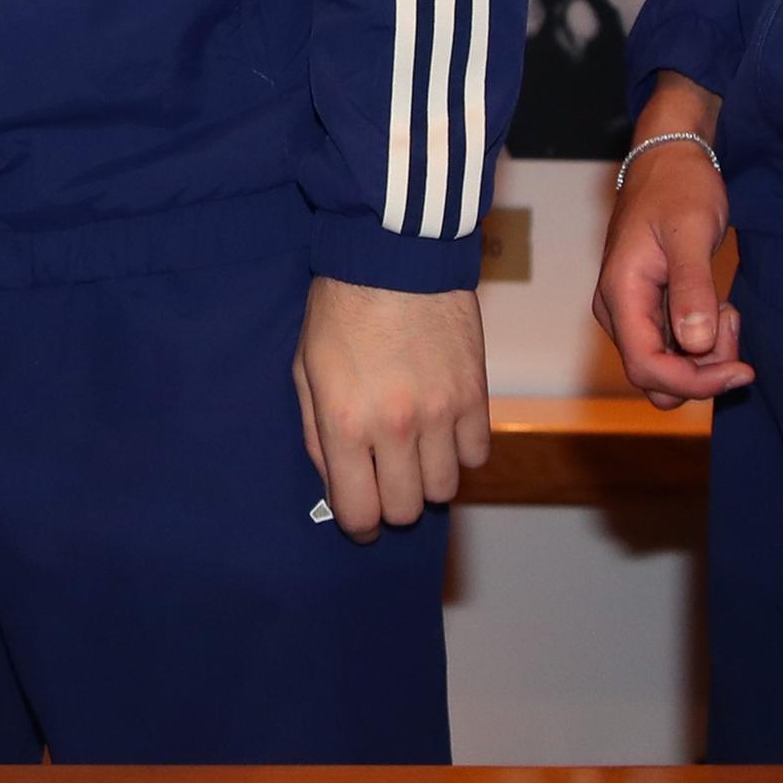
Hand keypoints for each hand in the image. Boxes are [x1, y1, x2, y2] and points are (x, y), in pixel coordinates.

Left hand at [294, 278, 491, 538]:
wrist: (395, 256)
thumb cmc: (340, 308)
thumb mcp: (305, 369)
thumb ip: (316, 433)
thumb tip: (335, 484)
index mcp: (345, 422)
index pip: (359, 511)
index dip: (358, 526)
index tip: (360, 520)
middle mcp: (396, 427)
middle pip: (406, 509)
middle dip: (392, 504)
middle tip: (386, 482)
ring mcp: (441, 413)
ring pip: (445, 489)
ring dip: (427, 478)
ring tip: (415, 453)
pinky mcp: (475, 395)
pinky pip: (477, 455)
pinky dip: (460, 452)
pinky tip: (443, 430)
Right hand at [595, 80, 748, 408]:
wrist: (669, 157)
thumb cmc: (678, 186)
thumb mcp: (690, 233)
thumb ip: (692, 289)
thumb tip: (696, 344)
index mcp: (620, 292)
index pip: (646, 367)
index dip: (694, 382)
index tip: (741, 369)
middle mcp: (617, 310)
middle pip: (655, 376)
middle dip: (703, 370)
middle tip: (733, 323)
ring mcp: (631, 310)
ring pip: (666, 366)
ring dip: (706, 356)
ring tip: (726, 308)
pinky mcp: (648, 307)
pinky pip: (673, 346)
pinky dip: (702, 340)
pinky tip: (717, 305)